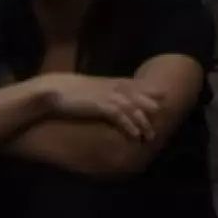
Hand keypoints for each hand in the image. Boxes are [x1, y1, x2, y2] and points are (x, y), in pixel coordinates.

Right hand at [34, 73, 158, 139]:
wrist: (54, 89)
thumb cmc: (69, 91)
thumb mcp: (89, 89)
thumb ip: (101, 92)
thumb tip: (106, 100)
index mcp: (110, 82)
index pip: (135, 85)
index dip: (149, 91)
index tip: (163, 95)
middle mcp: (112, 87)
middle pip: (138, 96)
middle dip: (150, 107)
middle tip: (163, 118)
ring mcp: (107, 95)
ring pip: (132, 108)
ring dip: (142, 122)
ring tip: (150, 135)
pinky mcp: (100, 105)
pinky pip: (119, 116)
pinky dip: (129, 125)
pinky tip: (135, 134)